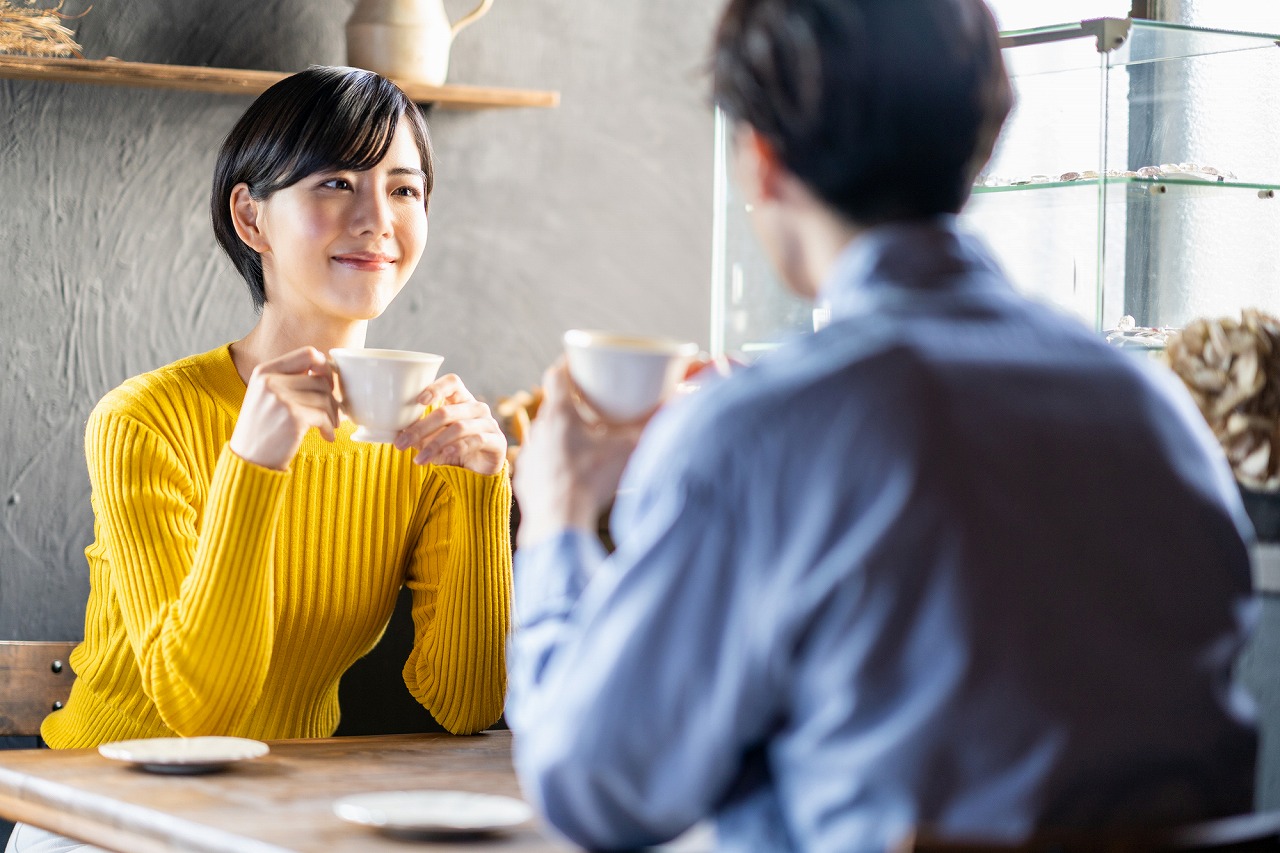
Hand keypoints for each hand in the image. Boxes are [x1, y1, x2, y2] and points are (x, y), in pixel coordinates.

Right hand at [230, 347, 339, 470]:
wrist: (248, 461)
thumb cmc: (262, 431)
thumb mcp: (267, 397)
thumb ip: (289, 380)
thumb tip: (329, 372)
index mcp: (264, 371)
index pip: (308, 353)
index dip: (325, 367)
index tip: (328, 385)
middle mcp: (271, 381)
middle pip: (320, 379)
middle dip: (332, 398)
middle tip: (333, 414)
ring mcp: (281, 398)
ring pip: (325, 397)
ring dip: (332, 414)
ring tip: (328, 426)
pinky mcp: (292, 416)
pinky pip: (324, 415)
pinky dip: (329, 427)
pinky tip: (326, 436)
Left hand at [394, 374, 506, 475]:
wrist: (479, 473)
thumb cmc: (452, 450)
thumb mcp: (432, 438)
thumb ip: (418, 431)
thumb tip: (394, 431)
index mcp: (462, 400)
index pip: (452, 382)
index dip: (436, 388)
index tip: (419, 401)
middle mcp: (477, 408)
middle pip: (447, 411)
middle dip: (421, 428)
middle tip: (401, 443)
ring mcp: (489, 424)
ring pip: (458, 428)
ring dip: (434, 445)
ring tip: (418, 459)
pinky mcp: (497, 442)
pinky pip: (475, 441)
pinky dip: (456, 448)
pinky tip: (443, 457)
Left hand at [513, 360, 645, 547]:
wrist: (559, 521)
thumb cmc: (592, 480)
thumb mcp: (628, 449)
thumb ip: (650, 425)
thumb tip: (676, 404)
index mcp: (560, 414)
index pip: (556, 375)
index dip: (567, 364)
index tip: (579, 363)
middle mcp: (540, 430)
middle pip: (552, 405)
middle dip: (571, 402)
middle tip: (591, 405)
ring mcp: (530, 454)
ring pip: (545, 434)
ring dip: (561, 434)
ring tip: (583, 441)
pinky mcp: (526, 478)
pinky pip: (540, 462)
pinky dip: (554, 462)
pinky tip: (571, 472)